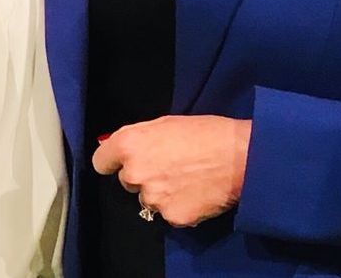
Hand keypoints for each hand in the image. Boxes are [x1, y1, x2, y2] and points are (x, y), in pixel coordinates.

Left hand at [92, 115, 251, 227]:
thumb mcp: (166, 123)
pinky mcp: (171, 217)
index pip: (101, 161)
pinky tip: (195, 192)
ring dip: (160, 192)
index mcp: (130, 144)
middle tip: (167, 165)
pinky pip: (168, 213)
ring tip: (185, 178)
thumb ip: (140, 138)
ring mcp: (153, 198)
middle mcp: (135, 173)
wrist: (240, 157)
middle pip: (126, 180)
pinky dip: (178, 205)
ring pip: (148, 198)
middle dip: (142, 174)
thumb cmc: (205, 131)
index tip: (120, 161)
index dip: (111, 160)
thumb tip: (122, 149)